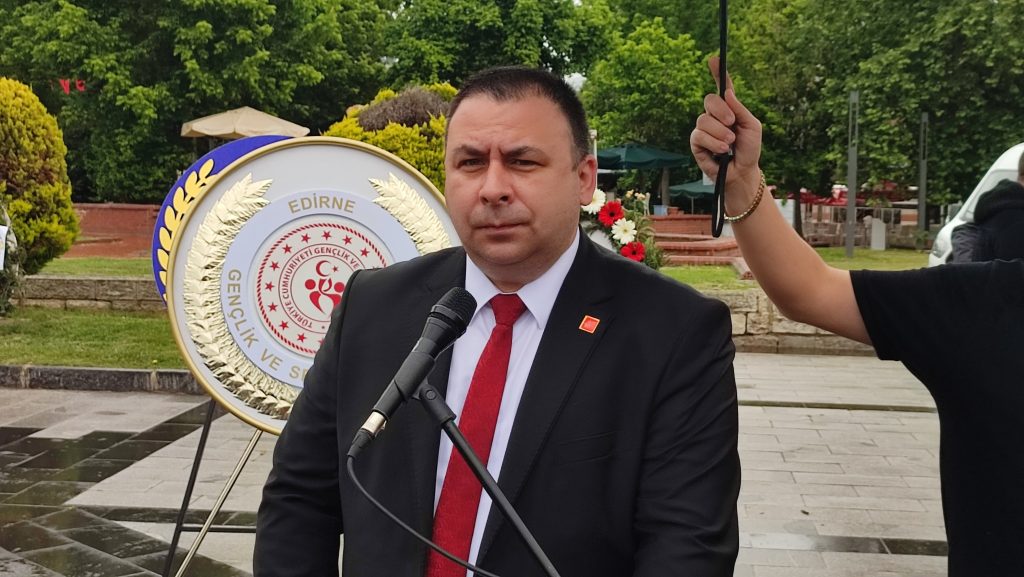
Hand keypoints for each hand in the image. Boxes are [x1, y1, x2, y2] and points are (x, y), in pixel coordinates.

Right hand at [690, 56, 762, 195]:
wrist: (742, 172)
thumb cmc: (749, 149)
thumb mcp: (752, 126)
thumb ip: (740, 109)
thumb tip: (726, 92)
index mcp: (730, 108)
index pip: (721, 87)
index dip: (717, 72)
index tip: (714, 59)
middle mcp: (714, 116)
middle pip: (709, 100)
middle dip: (721, 110)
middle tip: (732, 123)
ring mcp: (704, 129)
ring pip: (703, 119)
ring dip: (719, 132)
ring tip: (729, 143)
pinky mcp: (696, 143)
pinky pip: (699, 135)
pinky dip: (712, 142)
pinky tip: (722, 150)